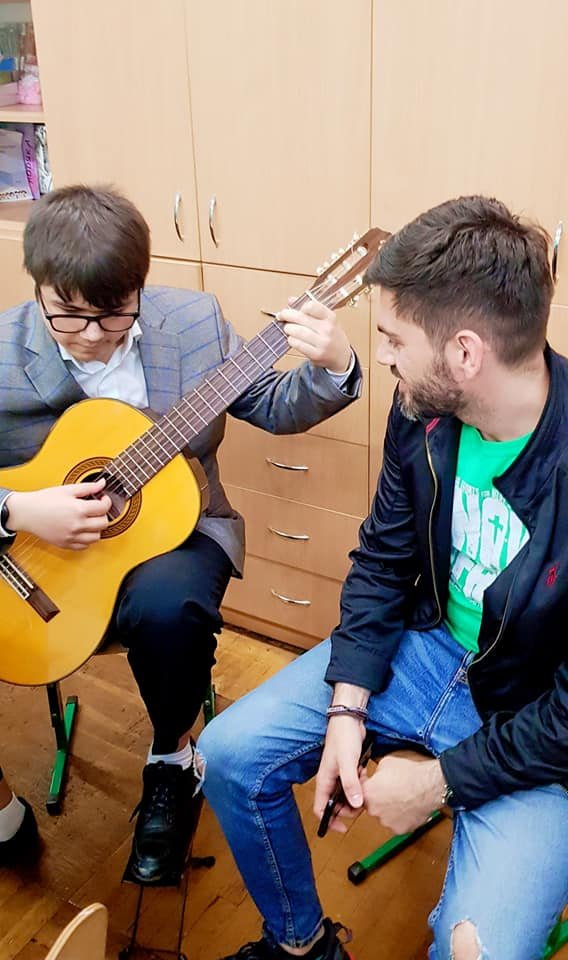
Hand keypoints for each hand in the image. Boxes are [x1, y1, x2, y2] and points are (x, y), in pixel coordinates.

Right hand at [6, 478, 111, 549]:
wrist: (26, 513)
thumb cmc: (44, 500)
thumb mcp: (67, 489)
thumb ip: (88, 487)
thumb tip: (102, 484)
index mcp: (78, 509)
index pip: (104, 508)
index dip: (106, 501)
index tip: (103, 499)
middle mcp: (76, 525)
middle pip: (103, 523)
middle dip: (103, 515)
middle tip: (96, 509)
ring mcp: (71, 536)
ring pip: (96, 537)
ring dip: (97, 528)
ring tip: (90, 520)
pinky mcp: (66, 544)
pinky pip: (84, 546)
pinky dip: (87, 539)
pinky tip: (82, 530)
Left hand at [277, 298, 351, 373]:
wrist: (342, 356)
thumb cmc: (331, 335)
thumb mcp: (325, 320)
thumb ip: (309, 309)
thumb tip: (291, 300)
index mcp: (330, 317)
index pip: (312, 306)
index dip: (300, 306)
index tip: (296, 309)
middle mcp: (328, 329)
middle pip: (301, 318)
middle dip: (287, 315)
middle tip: (282, 316)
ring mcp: (322, 343)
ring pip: (297, 331)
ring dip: (288, 329)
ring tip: (288, 329)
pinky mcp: (316, 354)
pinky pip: (297, 344)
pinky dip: (291, 340)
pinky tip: (292, 339)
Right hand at [313, 716, 365, 833]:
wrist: (349, 719)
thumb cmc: (343, 738)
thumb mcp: (347, 762)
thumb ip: (350, 784)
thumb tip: (355, 805)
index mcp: (324, 781)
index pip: (320, 809)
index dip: (329, 821)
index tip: (344, 828)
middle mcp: (329, 780)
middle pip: (335, 805)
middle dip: (349, 808)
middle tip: (362, 803)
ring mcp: (339, 775)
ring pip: (346, 795)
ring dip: (357, 794)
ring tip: (365, 784)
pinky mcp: (348, 769)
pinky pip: (354, 784)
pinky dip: (361, 783)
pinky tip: (366, 774)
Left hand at [362, 751, 445, 834]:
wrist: (429, 785)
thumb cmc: (410, 774)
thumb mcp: (385, 763)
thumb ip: (374, 774)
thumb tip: (375, 777)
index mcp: (367, 793)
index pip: (359, 791)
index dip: (367, 785)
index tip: (373, 782)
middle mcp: (374, 810)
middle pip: (372, 805)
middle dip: (378, 798)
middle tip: (391, 790)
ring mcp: (387, 822)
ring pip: (384, 816)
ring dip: (389, 809)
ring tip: (402, 797)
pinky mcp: (400, 830)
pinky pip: (397, 823)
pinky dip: (401, 817)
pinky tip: (407, 806)